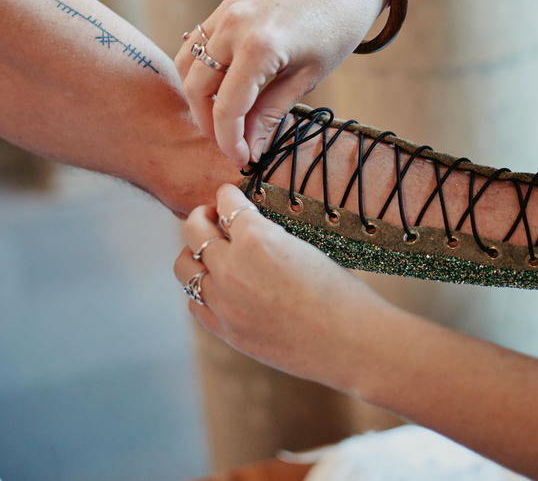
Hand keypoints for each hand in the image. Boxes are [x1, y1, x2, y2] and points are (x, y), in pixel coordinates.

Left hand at [173, 183, 387, 386]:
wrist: (352, 342)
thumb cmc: (341, 292)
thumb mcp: (305, 248)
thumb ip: (268, 237)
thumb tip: (246, 228)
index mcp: (258, 239)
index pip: (226, 202)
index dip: (227, 194)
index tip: (229, 195)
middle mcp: (233, 268)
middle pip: (194, 230)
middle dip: (202, 217)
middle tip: (213, 218)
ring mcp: (225, 302)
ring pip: (184, 267)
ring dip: (195, 253)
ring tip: (211, 254)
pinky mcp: (227, 331)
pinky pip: (195, 304)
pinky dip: (202, 290)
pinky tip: (219, 287)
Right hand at [175, 0, 385, 167]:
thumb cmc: (337, 29)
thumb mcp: (308, 78)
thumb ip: (271, 114)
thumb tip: (250, 151)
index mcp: (259, 47)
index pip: (227, 107)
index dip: (229, 141)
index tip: (241, 160)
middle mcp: (233, 26)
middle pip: (197, 88)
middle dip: (209, 123)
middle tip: (232, 143)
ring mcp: (225, 12)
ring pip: (188, 65)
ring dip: (199, 97)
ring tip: (225, 118)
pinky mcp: (226, 5)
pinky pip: (196, 43)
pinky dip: (201, 69)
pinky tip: (223, 87)